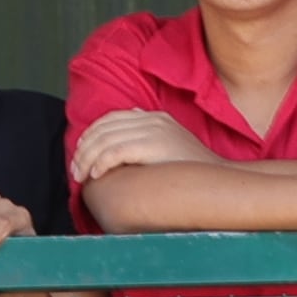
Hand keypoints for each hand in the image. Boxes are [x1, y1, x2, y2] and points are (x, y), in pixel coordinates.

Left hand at [71, 109, 215, 182]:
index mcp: (154, 117)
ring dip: (87, 159)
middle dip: (84, 150)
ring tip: (82, 177)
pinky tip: (97, 176)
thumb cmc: (193, 171)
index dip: (91, 135)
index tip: (81, 156)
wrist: (219, 179)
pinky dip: (101, 163)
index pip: (110, 119)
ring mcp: (153, 131)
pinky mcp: (153, 146)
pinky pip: (115, 152)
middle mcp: (152, 120)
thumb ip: (148, 139)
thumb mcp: (170, 147)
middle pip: (103, 128)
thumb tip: (124, 139)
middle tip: (76, 171)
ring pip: (104, 140)